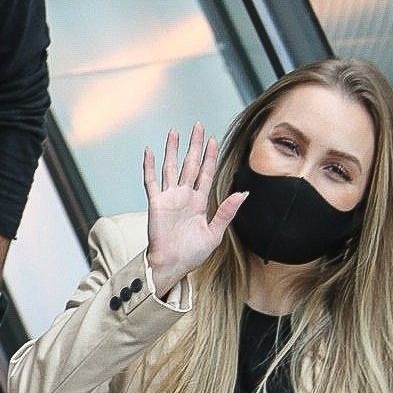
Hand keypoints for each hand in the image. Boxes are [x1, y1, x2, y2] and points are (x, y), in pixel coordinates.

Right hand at [143, 122, 243, 297]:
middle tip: (198, 126)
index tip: (213, 140)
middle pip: (190, 164)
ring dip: (173, 150)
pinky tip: (149, 152)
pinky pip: (151, 181)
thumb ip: (227, 212)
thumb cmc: (192, 254)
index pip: (205, 173)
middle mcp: (184, 196)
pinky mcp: (156, 203)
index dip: (209, 156)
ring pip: (171, 167)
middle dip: (194, 145)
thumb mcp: (215, 234)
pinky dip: (149, 166)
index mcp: (199, 202)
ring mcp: (169, 198)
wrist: (172, 266)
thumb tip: (243, 193)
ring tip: (174, 132)